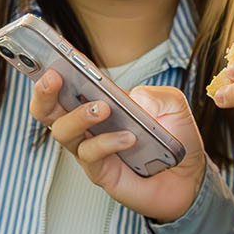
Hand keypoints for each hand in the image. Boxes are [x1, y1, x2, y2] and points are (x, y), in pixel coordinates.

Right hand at [29, 70, 207, 223]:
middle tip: (54, 78)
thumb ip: (158, 94)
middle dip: (44, 93)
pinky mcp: (101, 173)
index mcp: (99, 102)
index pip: (66, 85)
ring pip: (64, 132)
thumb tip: (133, 98)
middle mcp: (88, 125)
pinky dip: (107, 142)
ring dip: (79, 116)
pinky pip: (91, 156)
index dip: (52, 71)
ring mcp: (92, 149)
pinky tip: (128, 138)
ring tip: (102, 108)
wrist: (189, 177)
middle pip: (48, 111)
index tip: (49, 55)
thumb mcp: (174, 105)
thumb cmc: (174, 138)